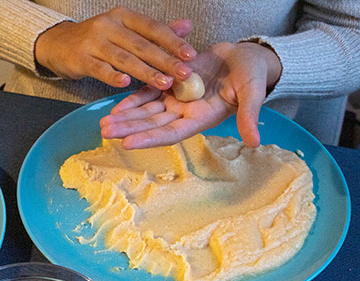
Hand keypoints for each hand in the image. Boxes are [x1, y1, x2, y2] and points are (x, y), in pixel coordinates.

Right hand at [34, 7, 196, 90]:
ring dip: (145, 71)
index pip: (152, 28)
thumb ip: (156, 31)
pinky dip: (112, 76)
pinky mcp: (80, 59)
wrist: (59, 43)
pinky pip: (99, 68)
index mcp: (124, 17)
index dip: (173, 41)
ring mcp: (93, 42)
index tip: (191, 55)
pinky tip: (125, 84)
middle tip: (184, 73)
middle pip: (141, 44)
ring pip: (123, 58)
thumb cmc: (99, 39)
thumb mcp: (126, 30)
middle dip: (165, 59)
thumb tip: (187, 26)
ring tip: (164, 83)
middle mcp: (109, 25)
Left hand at [99, 41, 281, 147]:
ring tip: (103, 124)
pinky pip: (148, 94)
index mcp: (201, 118)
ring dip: (125, 118)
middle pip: (152, 125)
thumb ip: (248, 116)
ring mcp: (177, 100)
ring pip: (146, 112)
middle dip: (128, 129)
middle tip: (104, 132)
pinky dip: (133, 100)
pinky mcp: (172, 85)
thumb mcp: (252, 93)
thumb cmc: (253, 75)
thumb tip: (255, 142)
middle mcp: (185, 113)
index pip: (171, 133)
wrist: (248, 57)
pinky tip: (115, 107)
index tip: (127, 143)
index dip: (149, 138)